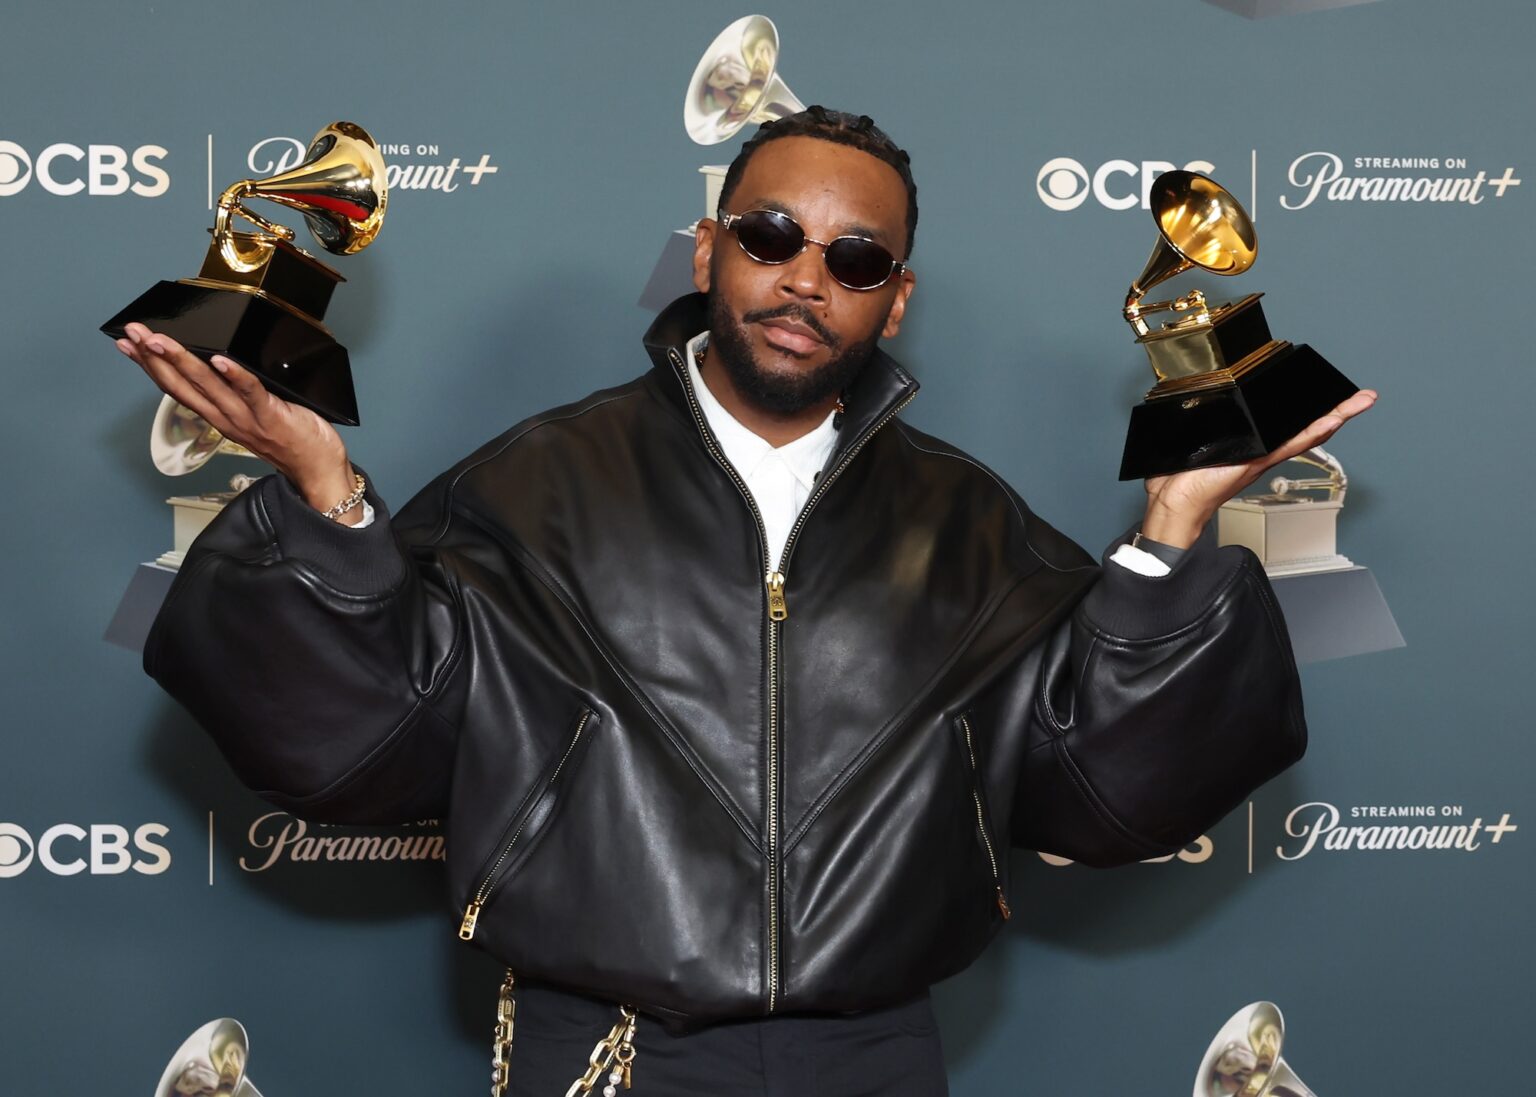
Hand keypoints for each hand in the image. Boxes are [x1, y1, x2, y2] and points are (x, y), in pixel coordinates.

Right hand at [115, 323, 358, 518]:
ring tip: (162, 341)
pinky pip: (250, 392)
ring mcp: (247, 418)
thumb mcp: (255, 415)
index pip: (177, 388)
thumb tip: (224, 361)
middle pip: (182, 385)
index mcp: (220, 416)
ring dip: (183, 361)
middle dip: (155, 358)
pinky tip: (221, 359)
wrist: (318, 470)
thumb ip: (238, 393)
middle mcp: (226, 418)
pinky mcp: (272, 416)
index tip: (129, 345)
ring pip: (207, 386)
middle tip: (135, 332)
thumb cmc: (293, 440)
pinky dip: (235, 375)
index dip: (150, 366)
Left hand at [1139, 388, 1378, 548]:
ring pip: (1306, 434)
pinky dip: (1312, 433)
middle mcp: (1263, 451)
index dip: (1310, 409)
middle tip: (1362, 396)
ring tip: (1359, 402)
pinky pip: (1290, 445)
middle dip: (1337, 410)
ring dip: (1335, 417)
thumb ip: (1205, 425)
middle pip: (1306, 427)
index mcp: (1252, 445)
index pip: (1287, 423)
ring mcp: (1263, 457)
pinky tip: (1332, 421)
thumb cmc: (1182, 478)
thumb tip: (1193, 403)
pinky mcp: (1256, 462)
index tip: (1330, 393)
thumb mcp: (1197, 442)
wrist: (1175, 502)